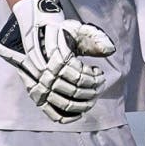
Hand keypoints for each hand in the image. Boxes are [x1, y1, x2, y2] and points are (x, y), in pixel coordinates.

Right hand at [0, 0, 115, 122]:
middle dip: (92, 90)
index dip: (94, 77)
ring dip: (84, 103)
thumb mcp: (77, 28)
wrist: (34, 34)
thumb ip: (95, 37)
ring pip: (65, 103)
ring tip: (92, 95)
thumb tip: (111, 51)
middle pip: (74, 91)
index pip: (79, 76)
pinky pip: (51, 112)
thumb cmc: (58, 32)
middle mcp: (45, 73)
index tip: (99, 72)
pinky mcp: (36, 94)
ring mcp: (39, 85)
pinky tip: (80, 114)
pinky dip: (67, 117)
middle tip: (99, 84)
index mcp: (54, 56)